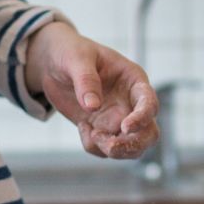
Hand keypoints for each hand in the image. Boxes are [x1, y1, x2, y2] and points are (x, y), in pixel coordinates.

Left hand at [23, 23, 158, 158]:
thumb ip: (86, 79)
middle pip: (148, 133)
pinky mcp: (102, 129)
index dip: (142, 118)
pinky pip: (105, 149)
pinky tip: (82, 127)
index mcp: (133, 80)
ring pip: (131, 147)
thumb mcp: (76, 58)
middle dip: (133, 145)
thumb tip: (92, 106)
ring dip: (114, 150)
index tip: (125, 127)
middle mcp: (130, 103)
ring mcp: (117, 118)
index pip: (149, 103)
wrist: (53, 63)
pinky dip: (94, 146)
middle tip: (109, 146)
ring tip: (89, 134)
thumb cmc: (71, 52)